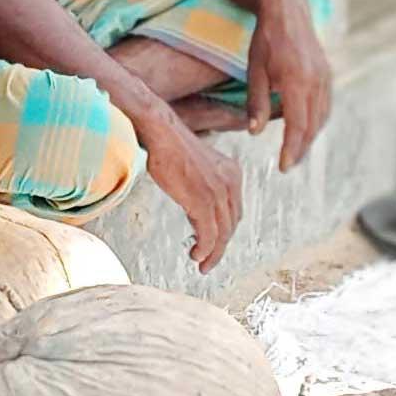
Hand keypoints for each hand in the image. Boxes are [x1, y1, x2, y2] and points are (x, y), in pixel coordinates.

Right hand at [140, 115, 241, 271]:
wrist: (161, 132)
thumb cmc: (170, 146)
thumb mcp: (197, 166)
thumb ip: (203, 184)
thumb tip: (195, 206)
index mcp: (232, 174)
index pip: (234, 211)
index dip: (224, 232)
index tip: (213, 244)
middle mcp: (231, 183)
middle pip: (231, 225)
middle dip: (220, 246)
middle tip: (207, 261)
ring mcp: (219, 192)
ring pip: (223, 233)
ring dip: (212, 253)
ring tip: (201, 263)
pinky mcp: (204, 200)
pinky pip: (209, 234)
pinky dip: (204, 249)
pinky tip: (196, 255)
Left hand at [240, 0, 333, 170]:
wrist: (288, 11)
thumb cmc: (266, 41)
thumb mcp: (254, 71)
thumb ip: (257, 103)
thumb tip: (255, 133)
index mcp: (296, 81)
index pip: (297, 125)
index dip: (291, 149)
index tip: (283, 167)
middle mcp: (315, 81)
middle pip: (312, 125)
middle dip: (301, 148)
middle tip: (288, 165)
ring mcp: (325, 78)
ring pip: (321, 117)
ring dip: (310, 137)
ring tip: (295, 151)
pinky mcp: (327, 75)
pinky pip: (325, 105)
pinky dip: (316, 121)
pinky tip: (306, 128)